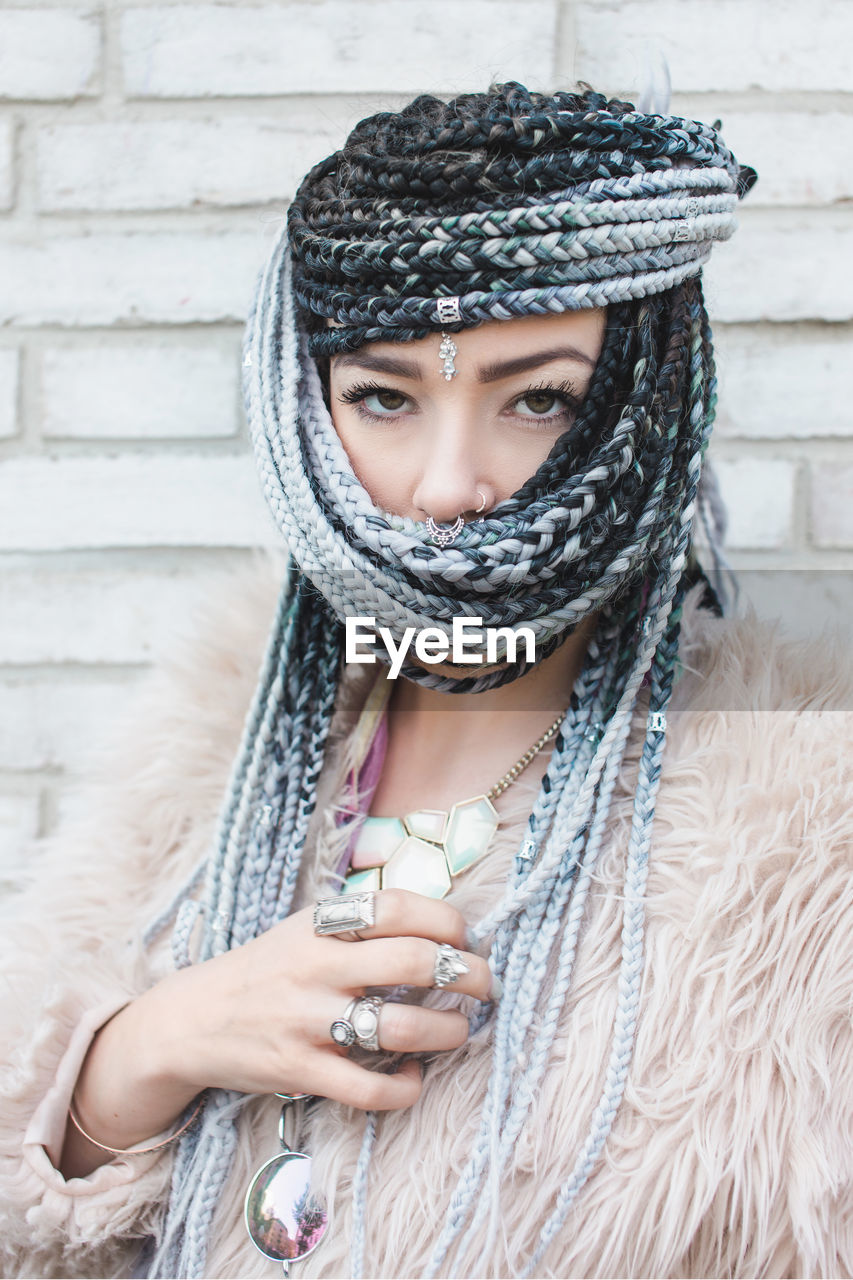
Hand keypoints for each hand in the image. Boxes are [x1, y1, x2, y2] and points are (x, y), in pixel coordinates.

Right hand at [157, 887, 492, 1109]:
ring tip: (459, 1030)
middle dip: (468, 973)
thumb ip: (360, 923)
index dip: (447, 921)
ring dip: (449, 1031)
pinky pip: (370, 1090)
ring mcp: (307, 1021)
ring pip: (402, 1027)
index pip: (399, 907)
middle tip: (485, 984)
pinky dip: (406, 1087)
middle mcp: (316, 967)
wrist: (191, 1020)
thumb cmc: (266, 970)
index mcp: (321, 924)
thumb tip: (436, 925)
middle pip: (414, 961)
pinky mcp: (299, 1071)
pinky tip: (414, 1075)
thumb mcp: (305, 928)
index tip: (466, 938)